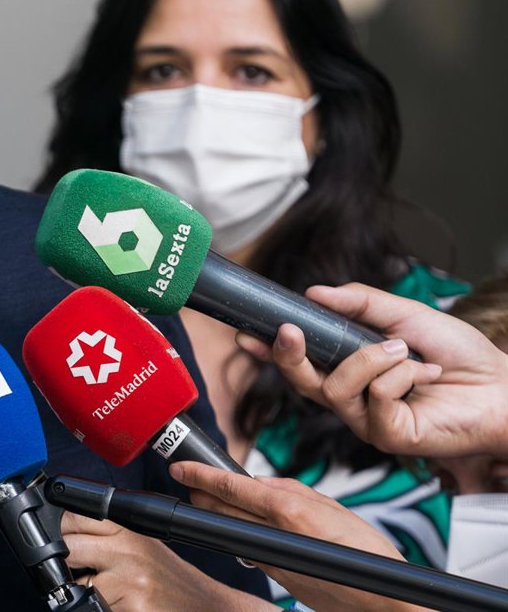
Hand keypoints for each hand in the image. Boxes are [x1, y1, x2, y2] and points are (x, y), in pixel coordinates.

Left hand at [61, 511, 275, 610]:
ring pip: (77, 585)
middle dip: (66, 565)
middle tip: (81, 573)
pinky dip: (100, 609)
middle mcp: (128, 550)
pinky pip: (94, 607)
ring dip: (83, 593)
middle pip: (68, 548)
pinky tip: (121, 605)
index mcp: (128, 529)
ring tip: (109, 593)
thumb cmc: (171, 580)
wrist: (207, 607)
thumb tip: (64, 534)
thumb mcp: (141, 546)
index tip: (57, 539)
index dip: (61, 530)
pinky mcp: (132, 607)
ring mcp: (130, 580)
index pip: (75, 517)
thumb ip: (107, 537)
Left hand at [171, 461, 430, 611]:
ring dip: (215, 512)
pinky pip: (247, 548)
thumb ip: (293, 490)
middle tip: (188, 478)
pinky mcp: (274, 578)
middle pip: (220, 509)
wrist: (382, 602)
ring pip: (229, 529)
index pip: (232, 487)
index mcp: (290, 512)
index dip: (201, 475)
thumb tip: (260, 482)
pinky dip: (238, 532)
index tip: (181, 467)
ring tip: (208, 496)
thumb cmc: (368, 554)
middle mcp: (274, 536)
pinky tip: (240, 524)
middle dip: (200, 493)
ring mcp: (270, 560)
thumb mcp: (335, 508)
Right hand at [236, 282, 507, 457]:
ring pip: (334, 388)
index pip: (300, 361)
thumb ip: (359, 303)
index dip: (270, 350)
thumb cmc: (459, 355)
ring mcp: (367, 419)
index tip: (246, 333)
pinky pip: (372, 400)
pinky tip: (420, 374)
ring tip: (404, 351)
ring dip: (370, 360)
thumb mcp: (404, 314)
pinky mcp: (387, 436)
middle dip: (288, 355)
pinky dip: (396, 377)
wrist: (502, 386)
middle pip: (300, 380)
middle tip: (289, 330)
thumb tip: (315, 292)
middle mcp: (352, 396)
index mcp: (350, 368)